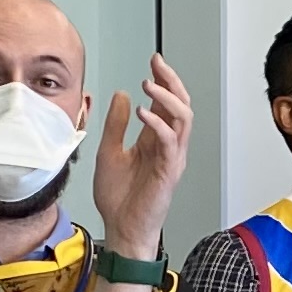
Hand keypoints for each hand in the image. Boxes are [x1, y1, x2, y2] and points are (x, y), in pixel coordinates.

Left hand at [89, 54, 192, 260]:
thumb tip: (123, 95)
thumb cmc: (119, 198)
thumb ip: (116, 124)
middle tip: (157, 64)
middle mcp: (168, 146)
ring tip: (148, 84)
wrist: (120, 229)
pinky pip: (170, 141)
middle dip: (171, 81)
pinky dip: (158, 123)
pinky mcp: (168, 171)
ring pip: (183, 118)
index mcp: (155, 140)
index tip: (153, 62)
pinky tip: (142, 112)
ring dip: (167, 98)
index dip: (163, 80)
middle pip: (181, 105)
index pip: (166, 103)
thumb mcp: (109, 151)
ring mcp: (171, 158)